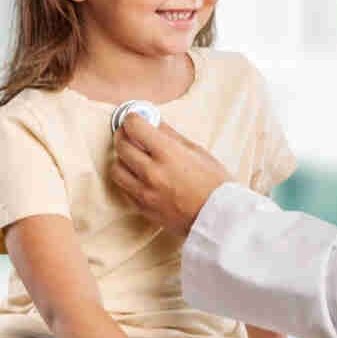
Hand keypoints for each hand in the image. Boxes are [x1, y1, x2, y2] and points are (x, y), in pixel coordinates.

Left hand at [111, 115, 232, 237]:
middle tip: (131, 133)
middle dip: (124, 134)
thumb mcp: (197, 152)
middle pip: (121, 146)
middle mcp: (152, 172)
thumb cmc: (215, 184)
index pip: (134, 127)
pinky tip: (139, 175)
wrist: (220, 219)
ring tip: (134, 156)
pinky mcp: (143, 208)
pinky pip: (124, 188)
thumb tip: (154, 121)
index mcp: (168, 154)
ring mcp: (145, 193)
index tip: (135, 118)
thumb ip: (171, 135)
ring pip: (116, 169)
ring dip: (122, 159)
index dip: (133, 118)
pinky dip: (128, 178)